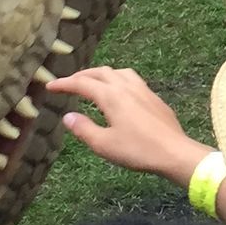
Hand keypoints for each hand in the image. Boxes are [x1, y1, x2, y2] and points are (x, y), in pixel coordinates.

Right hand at [49, 65, 197, 184]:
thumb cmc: (137, 150)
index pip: (82, 83)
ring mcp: (143, 90)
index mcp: (111, 96)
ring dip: (101, 74)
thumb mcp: (104, 145)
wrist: (174, 152)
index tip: (50, 86)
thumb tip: (68, 116)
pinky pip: (131, 79)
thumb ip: (83, 129)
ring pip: (118, 72)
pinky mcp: (154, 98)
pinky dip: (117, 80)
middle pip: (100, 72)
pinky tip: (119, 93)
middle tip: (68, 84)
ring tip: (93, 83)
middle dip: (82, 75)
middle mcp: (127, 87)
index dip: (64, 84)